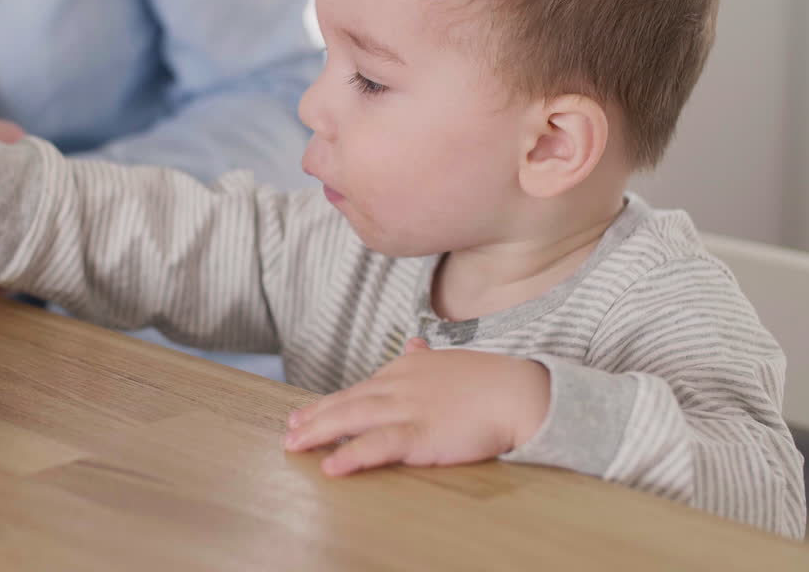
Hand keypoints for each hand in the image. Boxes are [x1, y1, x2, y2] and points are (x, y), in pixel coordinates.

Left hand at [283, 339, 550, 476]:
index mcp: (405, 369)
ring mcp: (407, 409)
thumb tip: (414, 343)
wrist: (520, 392)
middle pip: (346, 402)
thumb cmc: (489, 381)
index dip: (329, 402)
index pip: (358, 388)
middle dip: (314, 416)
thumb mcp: (450, 360)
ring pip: (351, 420)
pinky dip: (351, 455)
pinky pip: (378, 446)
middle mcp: (399, 385)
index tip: (304, 413)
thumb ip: (425, 357)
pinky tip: (330, 465)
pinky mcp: (420, 435)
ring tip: (294, 445)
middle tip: (289, 430)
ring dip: (319, 432)